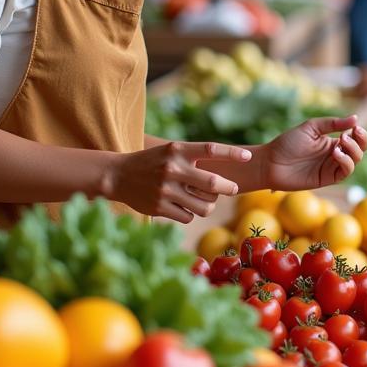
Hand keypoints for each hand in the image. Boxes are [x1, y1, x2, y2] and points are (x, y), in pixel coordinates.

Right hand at [105, 141, 250, 223]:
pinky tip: (184, 206)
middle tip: (233, 188)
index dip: (232, 153)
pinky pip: (188, 216)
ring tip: (205, 200)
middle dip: (228, 188)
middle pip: (213, 183)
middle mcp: (173, 168)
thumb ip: (194, 156)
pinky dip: (190, 213)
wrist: (118, 175)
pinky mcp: (160, 208)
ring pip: (204, 206)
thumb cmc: (153, 161)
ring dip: (209, 205)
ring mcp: (166, 190)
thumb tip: (227, 168)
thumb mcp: (172, 150)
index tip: (248, 156)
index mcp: (178, 150)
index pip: (211, 149)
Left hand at [255, 116, 366, 190]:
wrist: (271, 162)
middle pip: (360, 149)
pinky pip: (345, 172)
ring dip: (353, 150)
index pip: (356, 138)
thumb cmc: (288, 143)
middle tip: (351, 132)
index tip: (355, 126)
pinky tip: (336, 153)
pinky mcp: (328, 178)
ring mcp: (332, 167)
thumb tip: (355, 118)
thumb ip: (333, 123)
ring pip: (356, 160)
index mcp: (332, 141)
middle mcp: (335, 154)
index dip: (361, 133)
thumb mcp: (311, 127)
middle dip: (361, 140)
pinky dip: (346, 161)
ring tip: (341, 141)